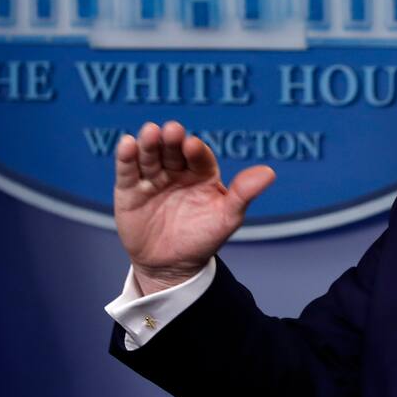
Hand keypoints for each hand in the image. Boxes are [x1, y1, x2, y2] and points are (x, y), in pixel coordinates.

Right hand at [114, 120, 275, 293]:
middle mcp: (177, 171)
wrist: (172, 266)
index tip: (193, 146)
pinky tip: (127, 144)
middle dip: (171, 140)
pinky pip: (128, 171)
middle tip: (171, 130)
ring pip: (150, 156)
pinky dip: (126, 157)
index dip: (196, 150)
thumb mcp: (227, 218)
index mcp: (202, 173)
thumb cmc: (204, 238)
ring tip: (150, 133)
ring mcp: (152, 178)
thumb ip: (244, 194)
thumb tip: (270, 172)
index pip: (199, 156)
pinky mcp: (129, 189)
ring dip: (149, 144)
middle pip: (173, 151)